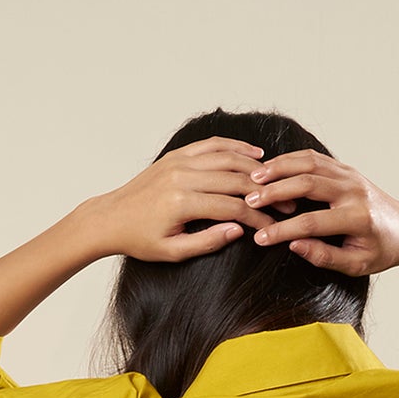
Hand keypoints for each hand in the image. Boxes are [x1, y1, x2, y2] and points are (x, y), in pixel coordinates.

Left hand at [84, 138, 280, 262]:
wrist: (111, 218)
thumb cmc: (140, 239)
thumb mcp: (173, 252)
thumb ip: (207, 242)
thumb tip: (239, 231)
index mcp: (182, 203)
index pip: (232, 207)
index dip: (258, 217)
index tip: (276, 225)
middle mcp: (182, 177)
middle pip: (235, 179)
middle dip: (264, 192)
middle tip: (287, 201)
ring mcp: (179, 162)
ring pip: (226, 157)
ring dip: (255, 168)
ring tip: (276, 178)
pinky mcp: (177, 155)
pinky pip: (211, 145)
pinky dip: (234, 148)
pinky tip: (253, 155)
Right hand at [243, 153, 398, 276]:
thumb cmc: (380, 251)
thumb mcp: (355, 264)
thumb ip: (325, 256)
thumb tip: (294, 245)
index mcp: (357, 218)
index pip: (311, 223)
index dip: (282, 230)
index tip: (259, 238)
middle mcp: (353, 191)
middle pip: (307, 184)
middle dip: (275, 192)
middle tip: (249, 200)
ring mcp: (350, 175)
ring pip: (308, 163)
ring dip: (279, 169)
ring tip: (253, 179)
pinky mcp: (346, 168)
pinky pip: (314, 158)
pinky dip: (290, 160)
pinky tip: (271, 168)